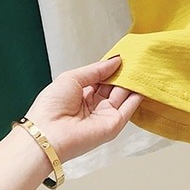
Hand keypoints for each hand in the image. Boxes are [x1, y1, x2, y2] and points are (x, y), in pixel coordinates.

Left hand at [23, 55, 141, 163]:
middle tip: (135, 59)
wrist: (47, 133)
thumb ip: (97, 70)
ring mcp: (104, 115)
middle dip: (123, 73)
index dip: (111, 68)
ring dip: (132, 82)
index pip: (101, 78)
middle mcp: (93, 106)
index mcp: (81, 94)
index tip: (122, 56)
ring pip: (122, 95)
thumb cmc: (51, 105)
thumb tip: (116, 60)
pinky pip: (128, 109)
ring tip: (141, 66)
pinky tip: (142, 82)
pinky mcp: (113, 125)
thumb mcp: (73, 78)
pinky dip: (137, 96)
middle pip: (113, 86)